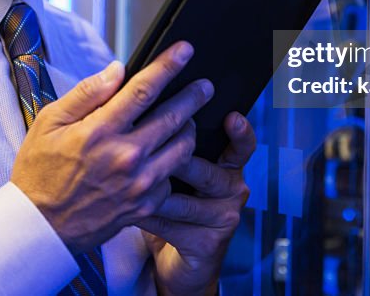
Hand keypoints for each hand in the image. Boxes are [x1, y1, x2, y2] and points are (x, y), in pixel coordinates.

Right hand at [9, 42, 211, 253]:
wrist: (40, 227)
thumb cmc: (40, 171)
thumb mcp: (49, 122)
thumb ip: (86, 93)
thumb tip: (117, 69)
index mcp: (100, 131)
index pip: (144, 90)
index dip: (168, 66)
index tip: (185, 51)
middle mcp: (125, 157)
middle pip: (174, 116)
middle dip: (195, 95)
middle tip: (205, 85)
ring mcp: (139, 184)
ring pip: (183, 148)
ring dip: (189, 128)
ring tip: (187, 119)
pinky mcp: (146, 206)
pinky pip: (173, 177)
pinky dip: (174, 163)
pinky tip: (167, 155)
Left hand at [138, 111, 255, 295]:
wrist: (179, 262)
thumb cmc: (176, 205)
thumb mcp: (182, 173)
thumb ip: (178, 144)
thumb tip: (156, 107)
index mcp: (229, 166)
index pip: (242, 145)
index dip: (240, 132)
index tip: (231, 117)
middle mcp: (233, 190)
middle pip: (206, 170)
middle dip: (176, 161)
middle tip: (151, 151)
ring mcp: (223, 218)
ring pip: (184, 200)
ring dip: (154, 193)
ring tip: (130, 183)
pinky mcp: (207, 244)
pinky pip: (170, 225)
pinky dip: (146, 217)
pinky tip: (127, 210)